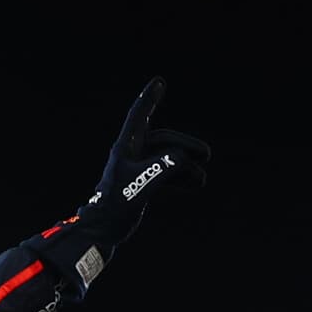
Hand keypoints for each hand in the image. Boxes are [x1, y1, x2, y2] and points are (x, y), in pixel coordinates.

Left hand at [86, 78, 207, 234]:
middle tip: (206, 155)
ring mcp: (137, 169)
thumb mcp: (143, 183)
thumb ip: (165, 166)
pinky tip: (194, 183)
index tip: (159, 81)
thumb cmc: (118, 204)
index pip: (139, 115)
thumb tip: (182, 158)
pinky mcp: (141, 184)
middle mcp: (131, 154)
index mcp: (126, 147)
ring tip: (202, 179)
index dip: (149, 98)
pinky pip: (165, 173)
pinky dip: (180, 177)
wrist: (104, 229)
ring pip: (166, 158)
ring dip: (185, 165)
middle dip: (185, 146)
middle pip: (163, 140)